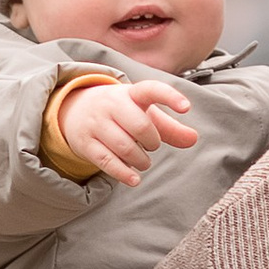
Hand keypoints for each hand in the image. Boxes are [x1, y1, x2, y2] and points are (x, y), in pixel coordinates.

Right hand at [49, 69, 196, 187]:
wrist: (74, 110)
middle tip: (151, 145)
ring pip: (124, 146)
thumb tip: (193, 139)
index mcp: (131, 93)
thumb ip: (170, 127)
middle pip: (140, 126)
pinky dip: (123, 173)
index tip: (186, 107)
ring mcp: (96, 123)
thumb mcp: (144, 113)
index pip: (152, 89)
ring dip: (140, 160)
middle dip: (152, 142)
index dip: (170, 97)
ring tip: (142, 161)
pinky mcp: (85, 143)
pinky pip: (107, 161)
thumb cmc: (121, 113)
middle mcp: (112, 104)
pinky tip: (134, 179)